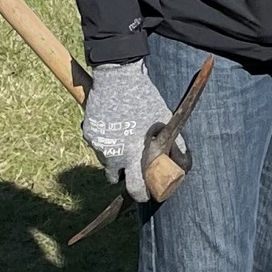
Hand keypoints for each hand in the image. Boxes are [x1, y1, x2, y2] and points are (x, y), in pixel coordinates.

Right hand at [81, 60, 178, 203]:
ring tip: (124, 138)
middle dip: (123, 174)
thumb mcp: (164, 121)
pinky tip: (114, 126)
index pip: (134, 187)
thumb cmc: (145, 99)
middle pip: (115, 177)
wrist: (118, 78)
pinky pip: (97, 144)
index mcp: (133, 153)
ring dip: (114, 156)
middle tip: (132, 162)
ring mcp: (98, 144)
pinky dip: (105, 141)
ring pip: (105, 160)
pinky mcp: (88, 133)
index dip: (140, 193)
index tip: (143, 193)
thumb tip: (183, 159)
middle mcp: (113, 153)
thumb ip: (175, 143)